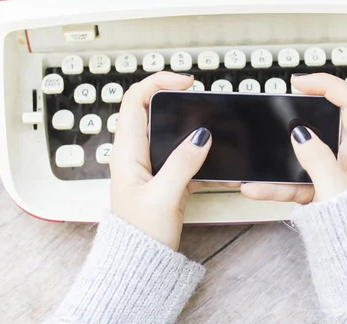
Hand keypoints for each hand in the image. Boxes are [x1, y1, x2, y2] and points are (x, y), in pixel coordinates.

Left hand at [109, 72, 212, 250]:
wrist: (141, 263)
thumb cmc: (140, 235)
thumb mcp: (162, 197)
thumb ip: (181, 163)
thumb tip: (201, 135)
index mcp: (126, 152)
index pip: (134, 101)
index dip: (158, 83)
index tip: (186, 83)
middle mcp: (137, 154)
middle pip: (154, 111)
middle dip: (179, 100)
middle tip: (202, 98)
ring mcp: (153, 166)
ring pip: (172, 133)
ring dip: (193, 126)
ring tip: (215, 124)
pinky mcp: (168, 178)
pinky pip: (185, 156)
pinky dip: (203, 154)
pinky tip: (220, 161)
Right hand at [241, 73, 346, 203]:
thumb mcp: (337, 191)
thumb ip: (318, 160)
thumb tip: (301, 133)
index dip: (327, 85)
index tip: (300, 83)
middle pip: (329, 121)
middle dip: (303, 112)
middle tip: (283, 103)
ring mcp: (337, 174)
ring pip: (307, 153)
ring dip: (283, 154)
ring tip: (263, 149)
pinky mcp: (323, 190)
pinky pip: (298, 180)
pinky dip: (277, 184)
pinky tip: (256, 188)